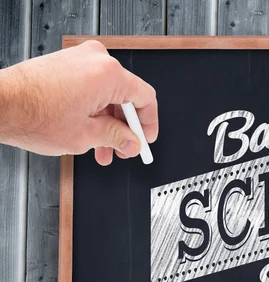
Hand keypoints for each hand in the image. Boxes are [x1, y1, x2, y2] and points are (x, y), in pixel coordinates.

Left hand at [0, 40, 157, 164]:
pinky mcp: (65, 63)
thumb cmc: (33, 114)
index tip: (144, 138)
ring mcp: (79, 59)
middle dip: (124, 127)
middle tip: (122, 148)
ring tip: (101, 148)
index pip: (145, 98)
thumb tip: (130, 142)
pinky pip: (91, 87)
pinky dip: (93, 109)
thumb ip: (117, 138)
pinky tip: (87, 132)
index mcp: (108, 74)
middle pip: (125, 96)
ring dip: (107, 122)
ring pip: (107, 94)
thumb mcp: (86, 136)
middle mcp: (96, 60)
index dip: (148, 123)